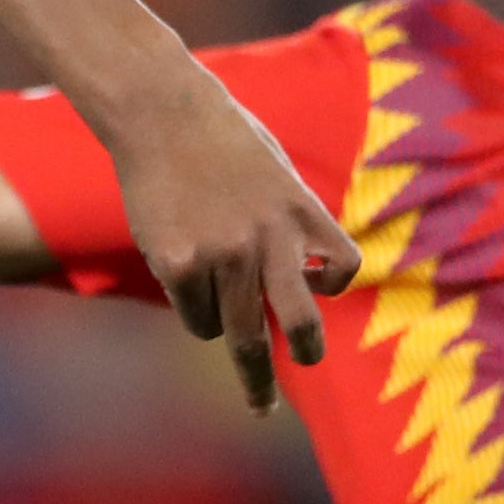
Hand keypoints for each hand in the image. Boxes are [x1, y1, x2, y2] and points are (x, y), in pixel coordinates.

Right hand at [104, 74, 357, 410]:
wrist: (161, 112)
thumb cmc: (217, 138)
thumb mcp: (273, 173)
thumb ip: (288, 222)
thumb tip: (291, 279)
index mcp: (301, 211)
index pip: (343, 267)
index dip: (329, 286)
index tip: (313, 291)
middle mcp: (269, 239)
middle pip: (298, 324)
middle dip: (301, 356)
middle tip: (286, 391)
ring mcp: (225, 255)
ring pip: (235, 333)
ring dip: (228, 335)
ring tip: (212, 314)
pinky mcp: (179, 265)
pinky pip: (197, 318)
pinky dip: (193, 310)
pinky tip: (179, 268)